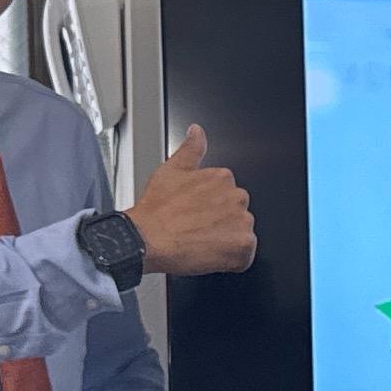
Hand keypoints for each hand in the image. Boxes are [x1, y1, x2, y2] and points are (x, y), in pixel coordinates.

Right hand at [125, 126, 256, 277]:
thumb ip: (191, 148)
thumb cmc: (156, 210)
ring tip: (199, 241)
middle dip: (220, 223)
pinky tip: (210, 255)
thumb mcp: (172, 170)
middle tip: (196, 228)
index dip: (210, 208)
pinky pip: (244, 256)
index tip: (196, 213)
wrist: (147, 239)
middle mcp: (237, 197)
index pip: (227, 194)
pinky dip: (231, 259)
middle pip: (237, 213)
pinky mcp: (242, 246)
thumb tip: (197, 131)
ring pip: (241, 233)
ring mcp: (242, 222)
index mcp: (223, 178)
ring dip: (225, 240)